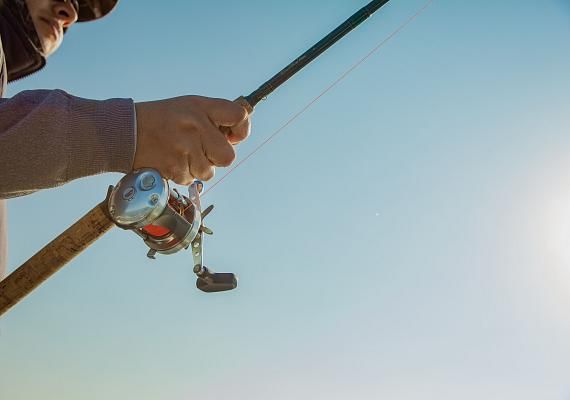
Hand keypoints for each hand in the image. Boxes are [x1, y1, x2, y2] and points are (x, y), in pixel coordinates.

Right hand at [133, 96, 250, 183]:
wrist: (126, 131)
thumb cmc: (163, 119)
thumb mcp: (191, 107)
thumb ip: (216, 117)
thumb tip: (236, 137)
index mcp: (202, 108)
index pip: (239, 115)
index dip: (242, 129)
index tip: (232, 135)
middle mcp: (196, 126)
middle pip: (228, 156)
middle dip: (217, 157)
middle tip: (202, 149)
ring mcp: (185, 148)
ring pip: (208, 171)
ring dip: (198, 166)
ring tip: (180, 152)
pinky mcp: (175, 168)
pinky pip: (192, 179)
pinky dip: (183, 173)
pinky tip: (171, 159)